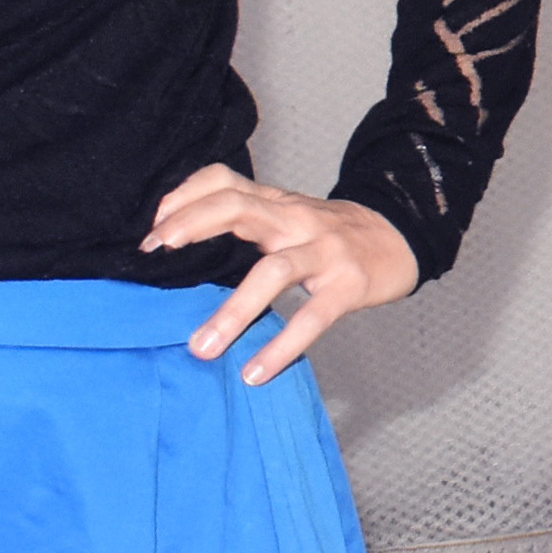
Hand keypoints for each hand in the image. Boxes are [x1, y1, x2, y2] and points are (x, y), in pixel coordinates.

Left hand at [144, 166, 420, 384]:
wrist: (400, 237)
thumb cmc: (330, 235)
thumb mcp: (287, 216)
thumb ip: (244, 220)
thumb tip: (179, 244)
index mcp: (275, 203)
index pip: (224, 181)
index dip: (183, 198)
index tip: (150, 232)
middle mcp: (296, 219)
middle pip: (239, 207)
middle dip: (192, 226)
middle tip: (155, 256)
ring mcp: (324, 251)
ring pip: (272, 271)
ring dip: (233, 310)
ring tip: (201, 348)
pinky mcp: (348, 286)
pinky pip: (312, 318)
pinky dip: (281, 346)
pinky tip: (255, 372)